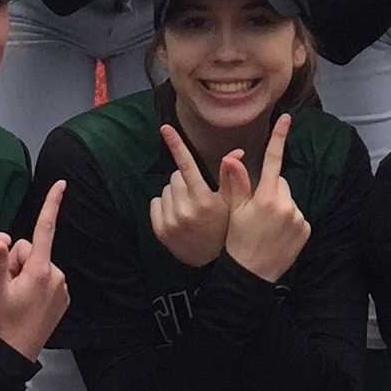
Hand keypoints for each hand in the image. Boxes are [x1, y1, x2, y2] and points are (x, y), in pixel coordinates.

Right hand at [0, 183, 70, 357]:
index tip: (62, 183)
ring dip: (25, 275)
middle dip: (16, 261)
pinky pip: (46, 280)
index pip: (45, 229)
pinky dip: (35, 286)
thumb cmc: (1, 321)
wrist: (15, 354)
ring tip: (15, 298)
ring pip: (37, 266)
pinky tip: (26, 304)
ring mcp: (62, 288)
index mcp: (39, 269)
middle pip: (31, 250)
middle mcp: (56, 275)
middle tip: (5, 286)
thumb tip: (2, 240)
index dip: (52, 204)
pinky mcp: (63, 299)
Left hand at [148, 124, 232, 268]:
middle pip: (176, 176)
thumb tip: (235, 152)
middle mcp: (185, 210)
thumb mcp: (233, 203)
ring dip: (176, 192)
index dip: (176, 145)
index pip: (187, 166)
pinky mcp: (159, 229)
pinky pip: (156, 202)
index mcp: (204, 201)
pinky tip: (179, 216)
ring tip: (190, 206)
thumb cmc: (226, 228)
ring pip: (166, 189)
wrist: (211, 262)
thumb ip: (233, 177)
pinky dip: (165, 205)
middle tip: (198, 193)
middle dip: (186, 179)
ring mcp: (170, 221)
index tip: (164, 128)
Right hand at [221, 116, 312, 282]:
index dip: (279, 137)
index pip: (273, 160)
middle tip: (257, 210)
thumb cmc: (237, 241)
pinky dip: (289, 220)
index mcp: (266, 197)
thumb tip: (233, 157)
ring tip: (266, 225)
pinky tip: (277, 233)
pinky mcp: (306, 229)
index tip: (287, 118)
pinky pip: (298, 215)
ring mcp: (298, 217)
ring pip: (289, 199)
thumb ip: (237, 183)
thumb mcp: (235, 211)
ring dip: (280, 206)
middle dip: (271, 189)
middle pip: (280, 183)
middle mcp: (286, 205)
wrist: (252, 274)